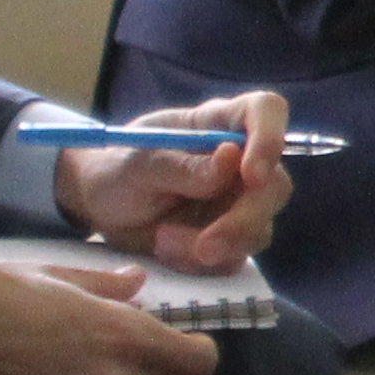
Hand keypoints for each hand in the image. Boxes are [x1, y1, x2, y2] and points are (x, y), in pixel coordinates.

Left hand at [52, 92, 291, 271]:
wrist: (100, 208)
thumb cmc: (117, 170)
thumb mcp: (137, 165)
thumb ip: (182, 165)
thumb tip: (231, 157)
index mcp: (218, 125)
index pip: (265, 111)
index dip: (270, 137)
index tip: (252, 175)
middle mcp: (239, 162)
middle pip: (274, 185)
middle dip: (243, 220)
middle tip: (205, 246)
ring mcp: (237, 202)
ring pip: (260, 228)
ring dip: (217, 245)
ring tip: (163, 242)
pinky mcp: (229, 238)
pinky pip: (235, 258)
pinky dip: (201, 264)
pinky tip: (167, 251)